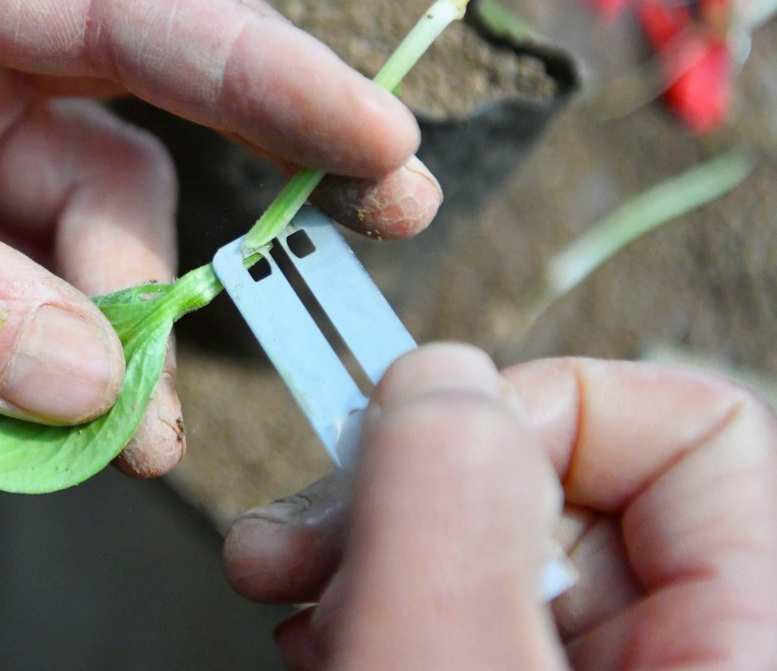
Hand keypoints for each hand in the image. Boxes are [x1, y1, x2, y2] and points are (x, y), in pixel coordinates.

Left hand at [0, 0, 436, 475]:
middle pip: (137, 82)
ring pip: (87, 207)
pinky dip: (62, 346)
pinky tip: (75, 418)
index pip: (118, 0)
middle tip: (376, 215)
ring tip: (129, 424)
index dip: (265, 66)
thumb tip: (92, 381)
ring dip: (125, 313)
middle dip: (254, 152)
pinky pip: (27, 274)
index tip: (378, 137)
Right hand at [223, 344, 776, 668]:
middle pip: (565, 481)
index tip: (408, 448)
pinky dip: (379, 603)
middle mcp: (692, 657)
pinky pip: (464, 607)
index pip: (689, 430)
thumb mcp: (438, 667)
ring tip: (287, 586)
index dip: (536, 407)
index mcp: (746, 645)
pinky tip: (325, 633)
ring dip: (370, 547)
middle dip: (408, 486)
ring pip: (494, 545)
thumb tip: (438, 376)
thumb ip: (445, 500)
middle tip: (300, 535)